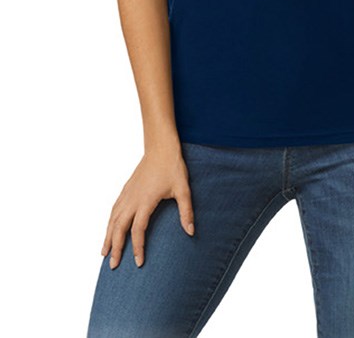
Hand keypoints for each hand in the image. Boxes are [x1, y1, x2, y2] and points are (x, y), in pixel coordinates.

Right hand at [100, 144, 194, 268]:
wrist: (161, 147)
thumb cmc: (173, 167)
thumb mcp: (183, 189)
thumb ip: (186, 212)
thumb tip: (191, 232)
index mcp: (145, 201)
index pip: (138, 230)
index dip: (137, 248)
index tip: (138, 263)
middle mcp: (132, 199)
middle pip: (119, 228)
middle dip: (115, 247)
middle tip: (112, 265)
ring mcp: (127, 193)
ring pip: (113, 219)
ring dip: (108, 236)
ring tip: (103, 252)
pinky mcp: (126, 189)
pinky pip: (114, 209)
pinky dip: (109, 222)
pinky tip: (109, 229)